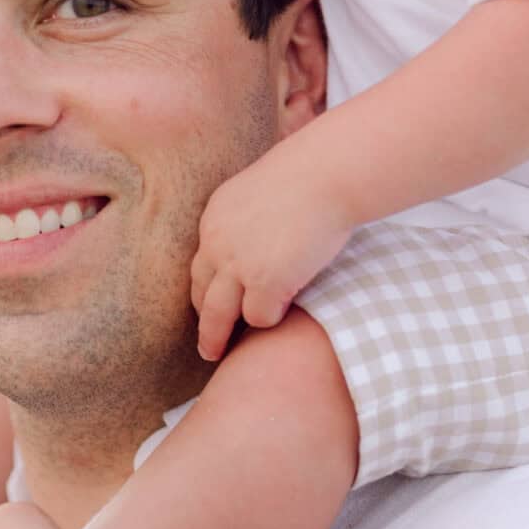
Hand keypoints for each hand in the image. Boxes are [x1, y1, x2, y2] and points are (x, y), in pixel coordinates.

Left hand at [189, 142, 352, 360]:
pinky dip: (268, 320)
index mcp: (215, 218)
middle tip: (205, 344)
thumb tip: (259, 242)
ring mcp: (238, 265)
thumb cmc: (311, 175)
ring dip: (218, 337)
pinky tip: (280, 317)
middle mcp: (216, 242)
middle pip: (200, 293)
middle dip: (203, 320)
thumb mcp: (263, 193)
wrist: (328, 173)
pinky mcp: (264, 283)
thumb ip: (251, 220)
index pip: (201, 264)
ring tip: (217, 355)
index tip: (207, 304)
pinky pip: (258, 317)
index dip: (206, 288)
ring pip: (218, 315)